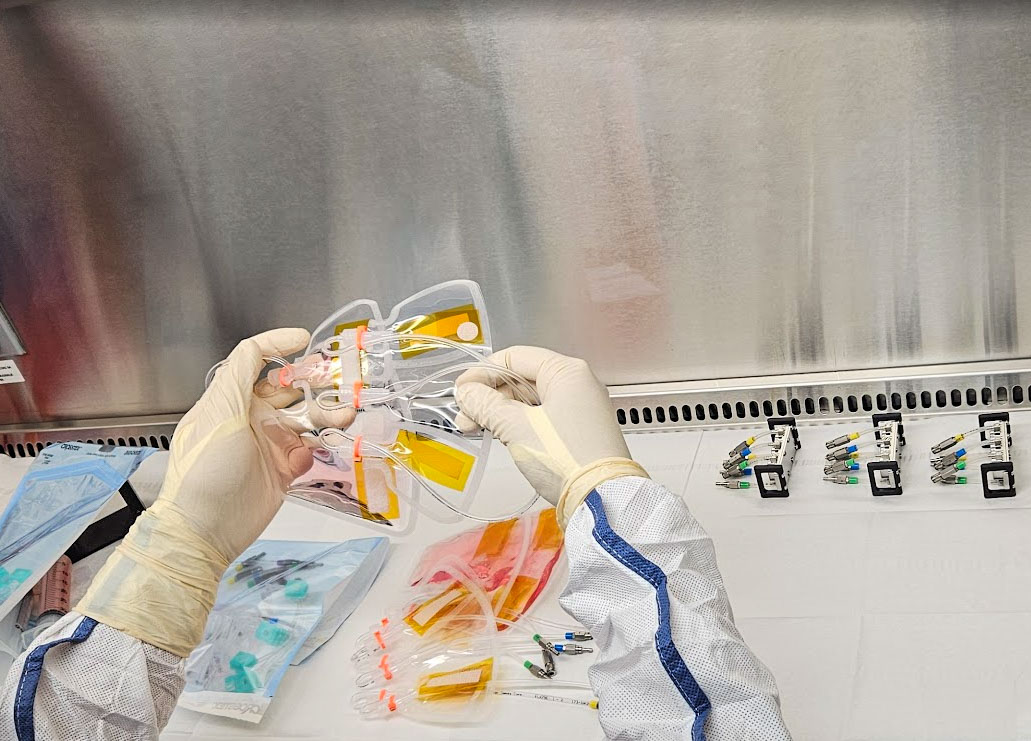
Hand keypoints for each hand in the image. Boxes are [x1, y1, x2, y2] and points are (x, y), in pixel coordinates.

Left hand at [77, 328, 353, 655]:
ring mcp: (269, 443)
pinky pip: (310, 450)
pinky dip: (322, 445)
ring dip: (327, 413)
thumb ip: (240, 377)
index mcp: (230, 400)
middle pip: (289, 388)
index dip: (277, 344)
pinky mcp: (283, 470)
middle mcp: (251, 417)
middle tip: (337, 379)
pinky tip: (326, 446)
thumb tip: (264, 347)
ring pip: (305, 418)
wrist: (204, 530)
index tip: (303, 339)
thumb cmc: (204, 470)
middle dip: (314, 380)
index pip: (253, 359)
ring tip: (346, 415)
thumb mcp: (219, 415)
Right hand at [455, 346, 646, 526]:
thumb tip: (466, 393)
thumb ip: (486, 405)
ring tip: (476, 428)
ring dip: (500, 411)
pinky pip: (541, 416)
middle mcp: (577, 384)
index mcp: (567, 372)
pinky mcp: (578, 430)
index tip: (462, 390)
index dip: (482, 372)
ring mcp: (579, 407)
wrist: (602, 499)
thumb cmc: (567, 459)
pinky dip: (517, 423)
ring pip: (529, 400)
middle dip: (489, 396)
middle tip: (465, 415)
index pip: (515, 357)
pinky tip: (500, 434)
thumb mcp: (516, 428)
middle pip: (521, 378)